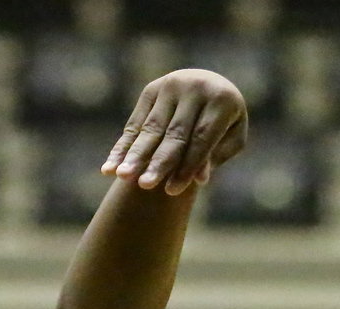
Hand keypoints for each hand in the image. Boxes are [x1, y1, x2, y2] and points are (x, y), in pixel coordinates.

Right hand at [101, 70, 247, 195]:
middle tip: (145, 186)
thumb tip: (199, 178)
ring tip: (122, 177)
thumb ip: (216, 156)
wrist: (210, 85)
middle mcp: (194, 87)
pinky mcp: (151, 91)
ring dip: (135, 155)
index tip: (172, 192)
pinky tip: (109, 168)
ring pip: (151, 128)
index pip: (202, 138)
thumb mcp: (231, 138)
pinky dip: (122, 148)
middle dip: (158, 162)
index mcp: (221, 99)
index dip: (187, 166)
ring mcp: (170, 86)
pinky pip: (135, 124)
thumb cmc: (225, 123)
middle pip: (174, 133)